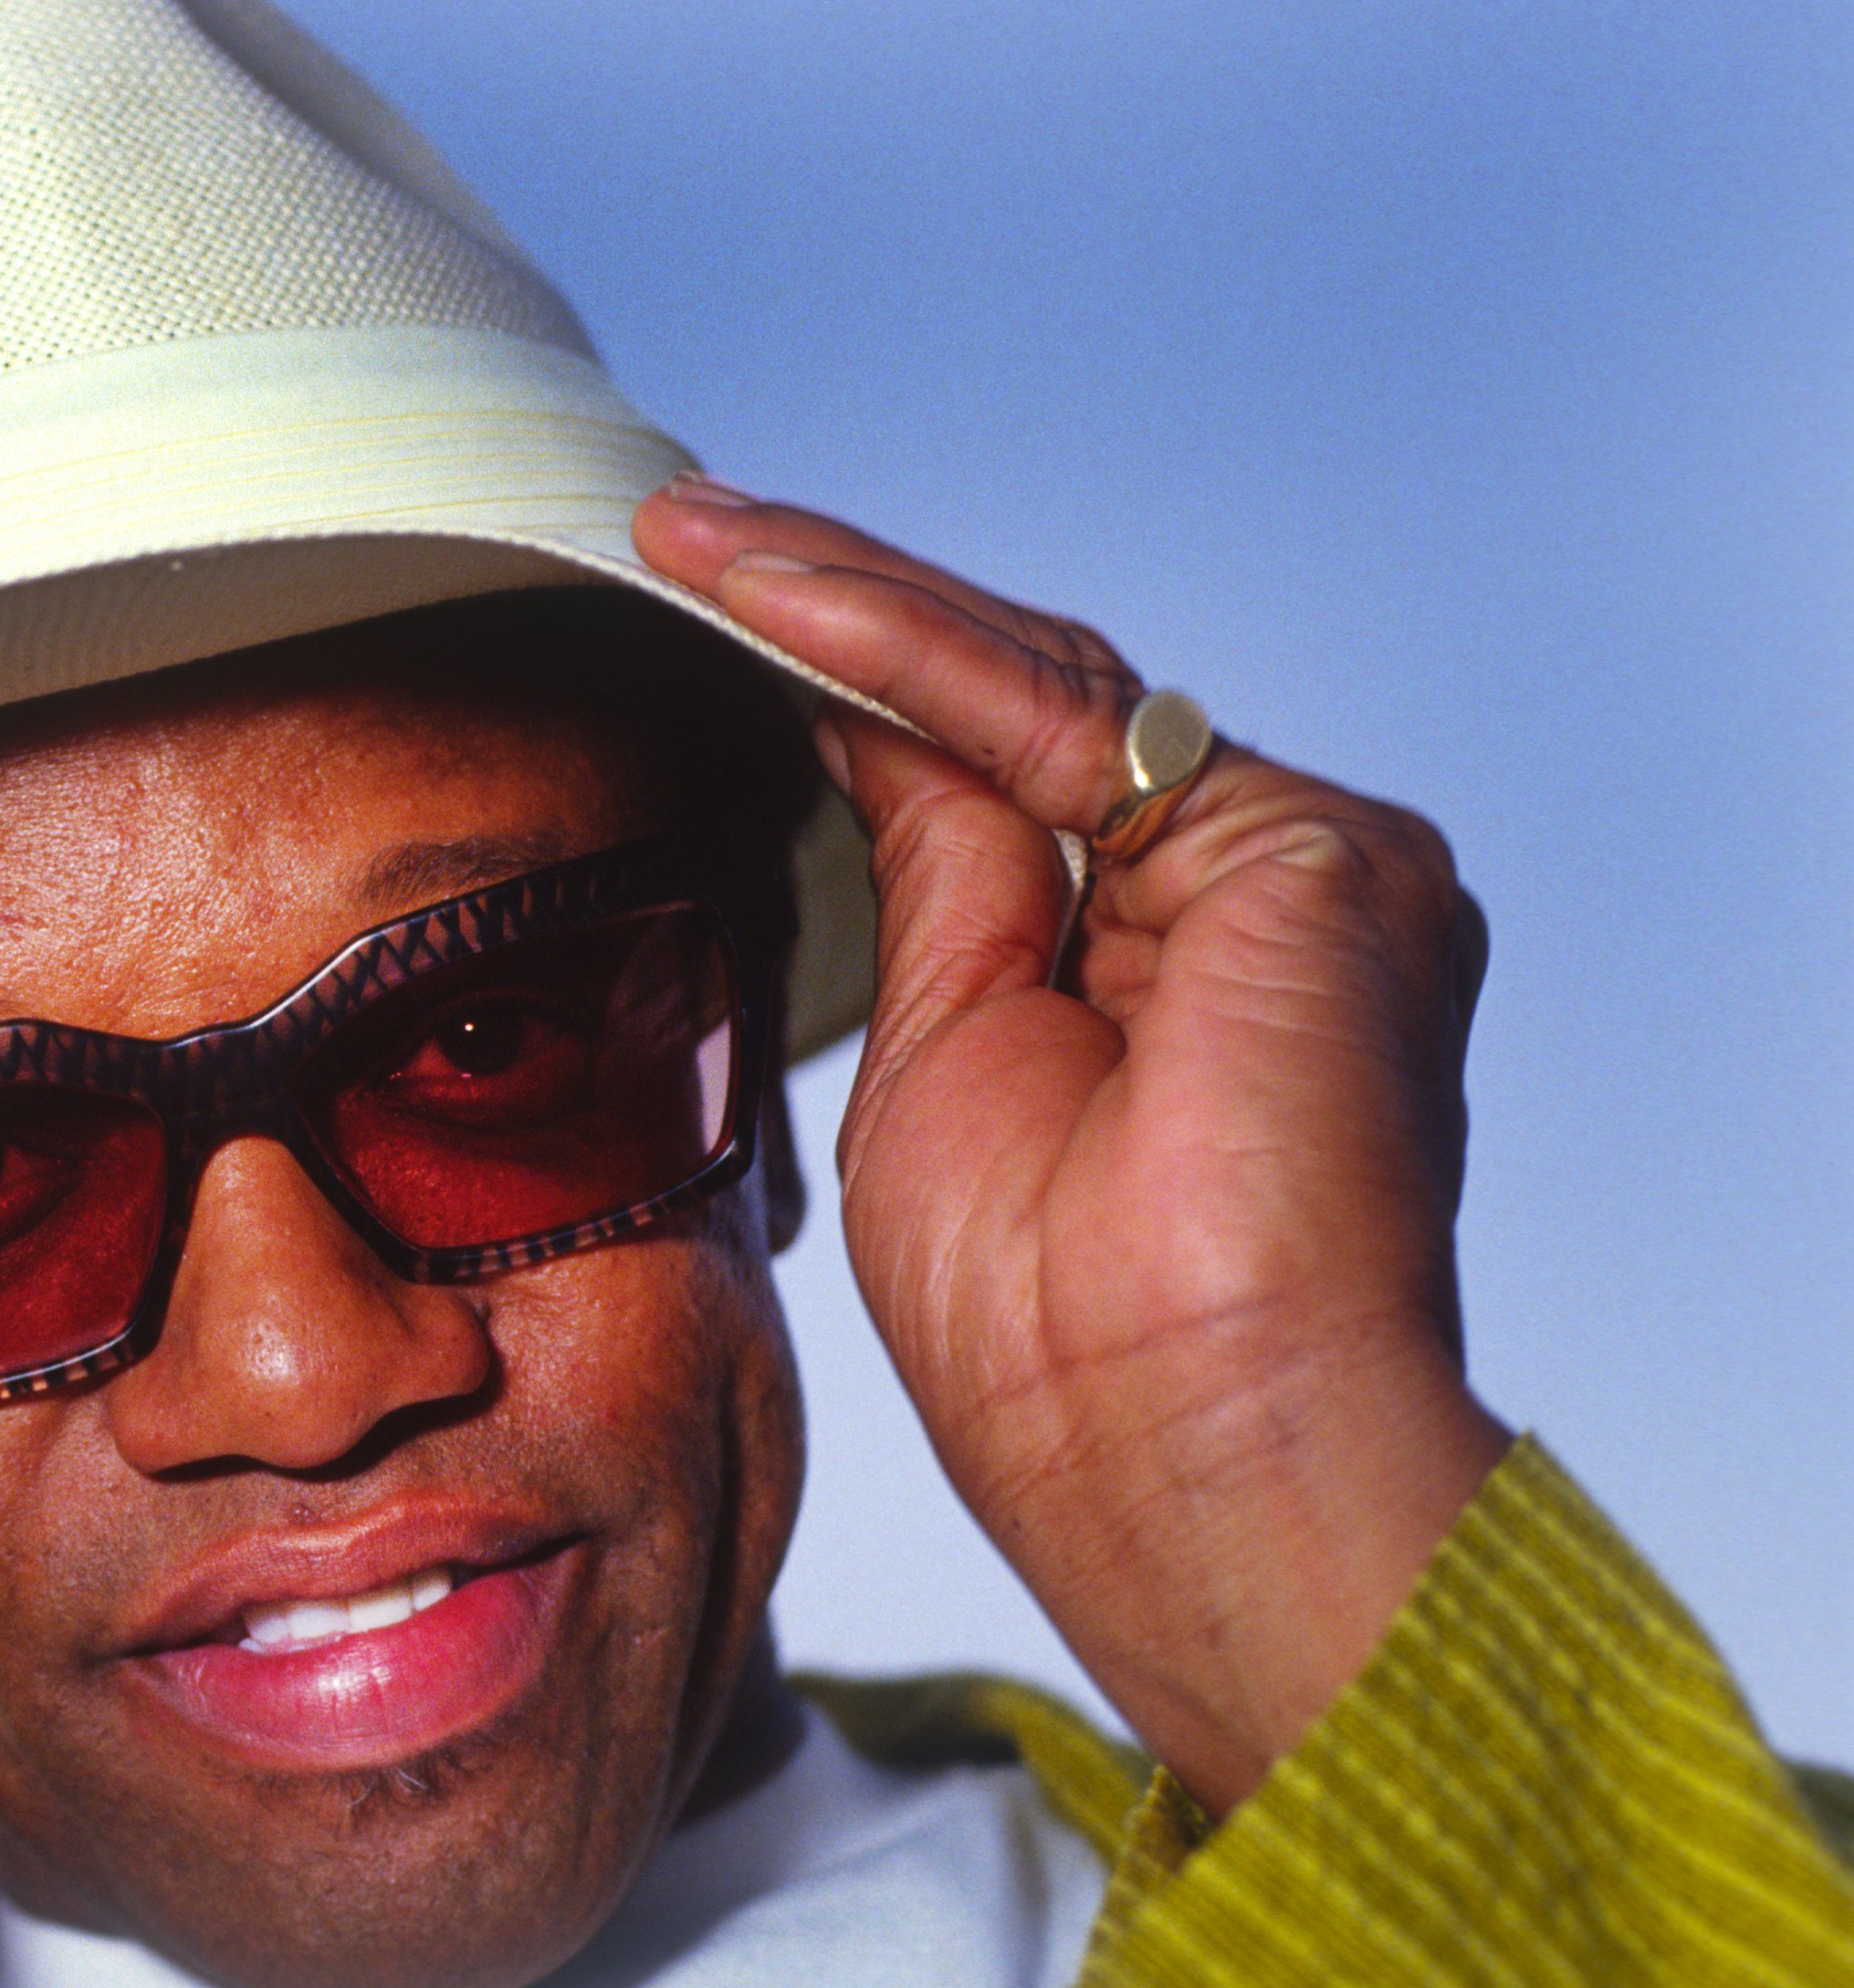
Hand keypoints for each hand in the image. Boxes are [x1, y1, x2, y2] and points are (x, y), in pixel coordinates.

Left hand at [637, 479, 1509, 1812]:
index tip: (699, 615)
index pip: (1005, 770)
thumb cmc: (1056, 1335)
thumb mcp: (945, 1058)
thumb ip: (939, 883)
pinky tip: (766, 594)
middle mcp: (1262, 894)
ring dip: (844, 598)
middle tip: (673, 533)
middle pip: (1024, 700)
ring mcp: (1302, 866)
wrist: (1177, 1454)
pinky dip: (900, 651)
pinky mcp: (1315, 856)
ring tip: (684, 538)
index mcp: (1186, 955)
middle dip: (836, 612)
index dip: (852, 685)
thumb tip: (866, 732)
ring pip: (1035, 685)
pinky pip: (1057, 721)